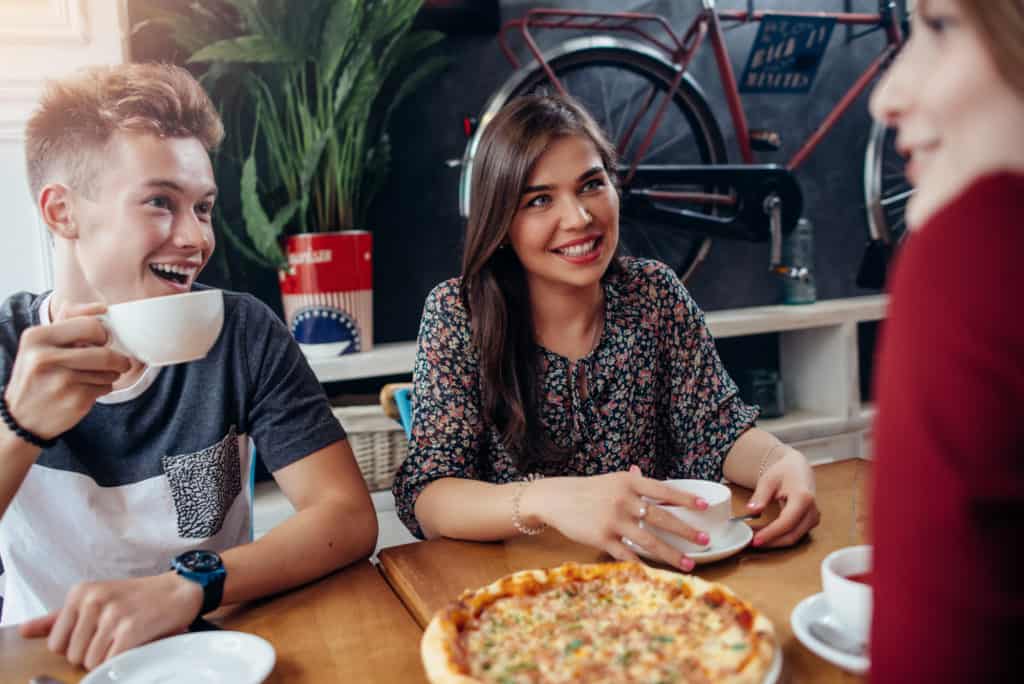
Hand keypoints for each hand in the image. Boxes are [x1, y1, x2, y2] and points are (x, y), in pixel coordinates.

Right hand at [3, 302, 131, 439]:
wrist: (21, 418)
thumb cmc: (37, 374)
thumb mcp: (41, 344)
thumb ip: (70, 320)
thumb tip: (102, 307)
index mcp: (36, 337)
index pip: (90, 326)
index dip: (102, 335)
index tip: (100, 342)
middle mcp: (46, 358)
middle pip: (105, 353)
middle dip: (117, 359)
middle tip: (117, 362)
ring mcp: (61, 381)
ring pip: (109, 371)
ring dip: (110, 374)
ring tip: (94, 377)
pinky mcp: (75, 400)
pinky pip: (106, 387)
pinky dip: (104, 388)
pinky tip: (87, 390)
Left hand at [18, 572, 202, 669]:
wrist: (179, 590)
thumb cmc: (136, 597)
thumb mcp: (95, 599)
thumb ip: (59, 617)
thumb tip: (24, 630)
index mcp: (80, 592)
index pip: (56, 643)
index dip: (75, 647)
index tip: (95, 636)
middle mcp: (93, 600)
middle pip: (73, 655)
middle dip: (92, 654)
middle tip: (114, 637)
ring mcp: (112, 614)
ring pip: (91, 661)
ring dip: (108, 659)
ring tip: (124, 640)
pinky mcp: (130, 628)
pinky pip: (111, 662)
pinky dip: (121, 660)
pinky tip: (133, 645)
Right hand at [529, 465, 709, 570]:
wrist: (555, 499)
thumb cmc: (587, 490)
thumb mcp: (612, 481)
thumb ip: (636, 485)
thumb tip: (661, 488)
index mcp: (628, 482)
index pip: (663, 490)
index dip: (685, 498)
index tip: (705, 506)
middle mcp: (623, 500)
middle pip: (661, 517)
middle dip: (686, 530)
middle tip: (705, 540)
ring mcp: (613, 520)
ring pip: (649, 540)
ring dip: (671, 554)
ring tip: (689, 564)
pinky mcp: (601, 538)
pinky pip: (628, 554)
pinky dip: (643, 564)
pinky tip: (657, 573)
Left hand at [746, 448, 819, 546]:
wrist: (798, 469)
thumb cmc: (784, 472)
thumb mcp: (768, 480)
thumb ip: (760, 496)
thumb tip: (751, 511)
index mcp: (803, 498)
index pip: (786, 522)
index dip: (770, 534)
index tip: (755, 539)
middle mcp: (812, 511)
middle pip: (791, 535)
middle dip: (770, 541)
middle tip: (750, 542)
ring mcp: (813, 518)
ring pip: (793, 538)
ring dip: (773, 541)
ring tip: (753, 538)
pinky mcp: (810, 523)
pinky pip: (794, 535)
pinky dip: (778, 537)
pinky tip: (764, 535)